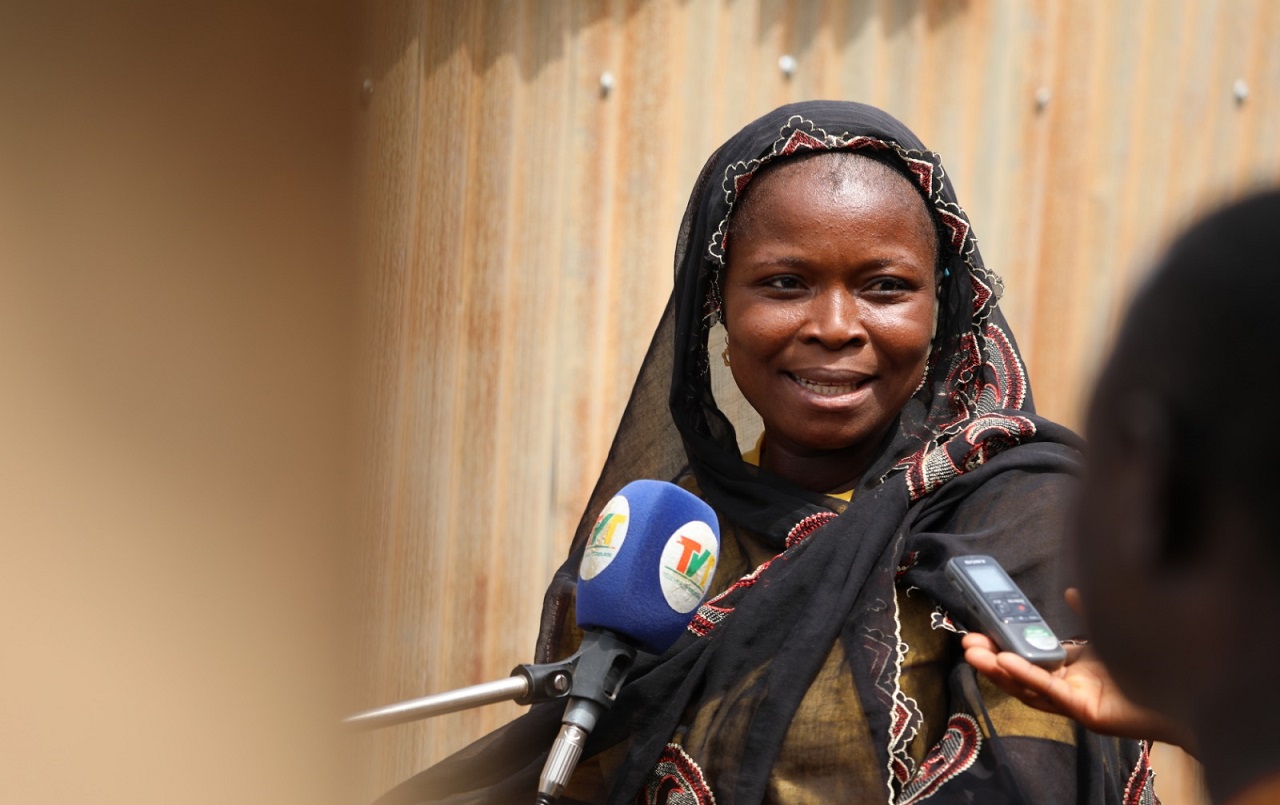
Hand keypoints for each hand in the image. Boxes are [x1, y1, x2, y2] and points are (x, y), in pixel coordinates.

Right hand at [960, 589, 1194, 752]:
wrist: (1196, 689)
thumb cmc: (1156, 662)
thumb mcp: (1112, 629)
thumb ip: (1089, 612)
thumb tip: (1069, 591)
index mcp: (1074, 668)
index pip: (1028, 656)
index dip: (1003, 645)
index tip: (979, 631)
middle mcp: (1071, 686)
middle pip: (1021, 674)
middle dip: (990, 659)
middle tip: (966, 644)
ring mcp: (1077, 701)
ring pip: (1028, 687)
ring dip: (999, 671)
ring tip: (975, 653)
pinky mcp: (1087, 711)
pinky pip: (1050, 693)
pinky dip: (1026, 677)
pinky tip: (1006, 662)